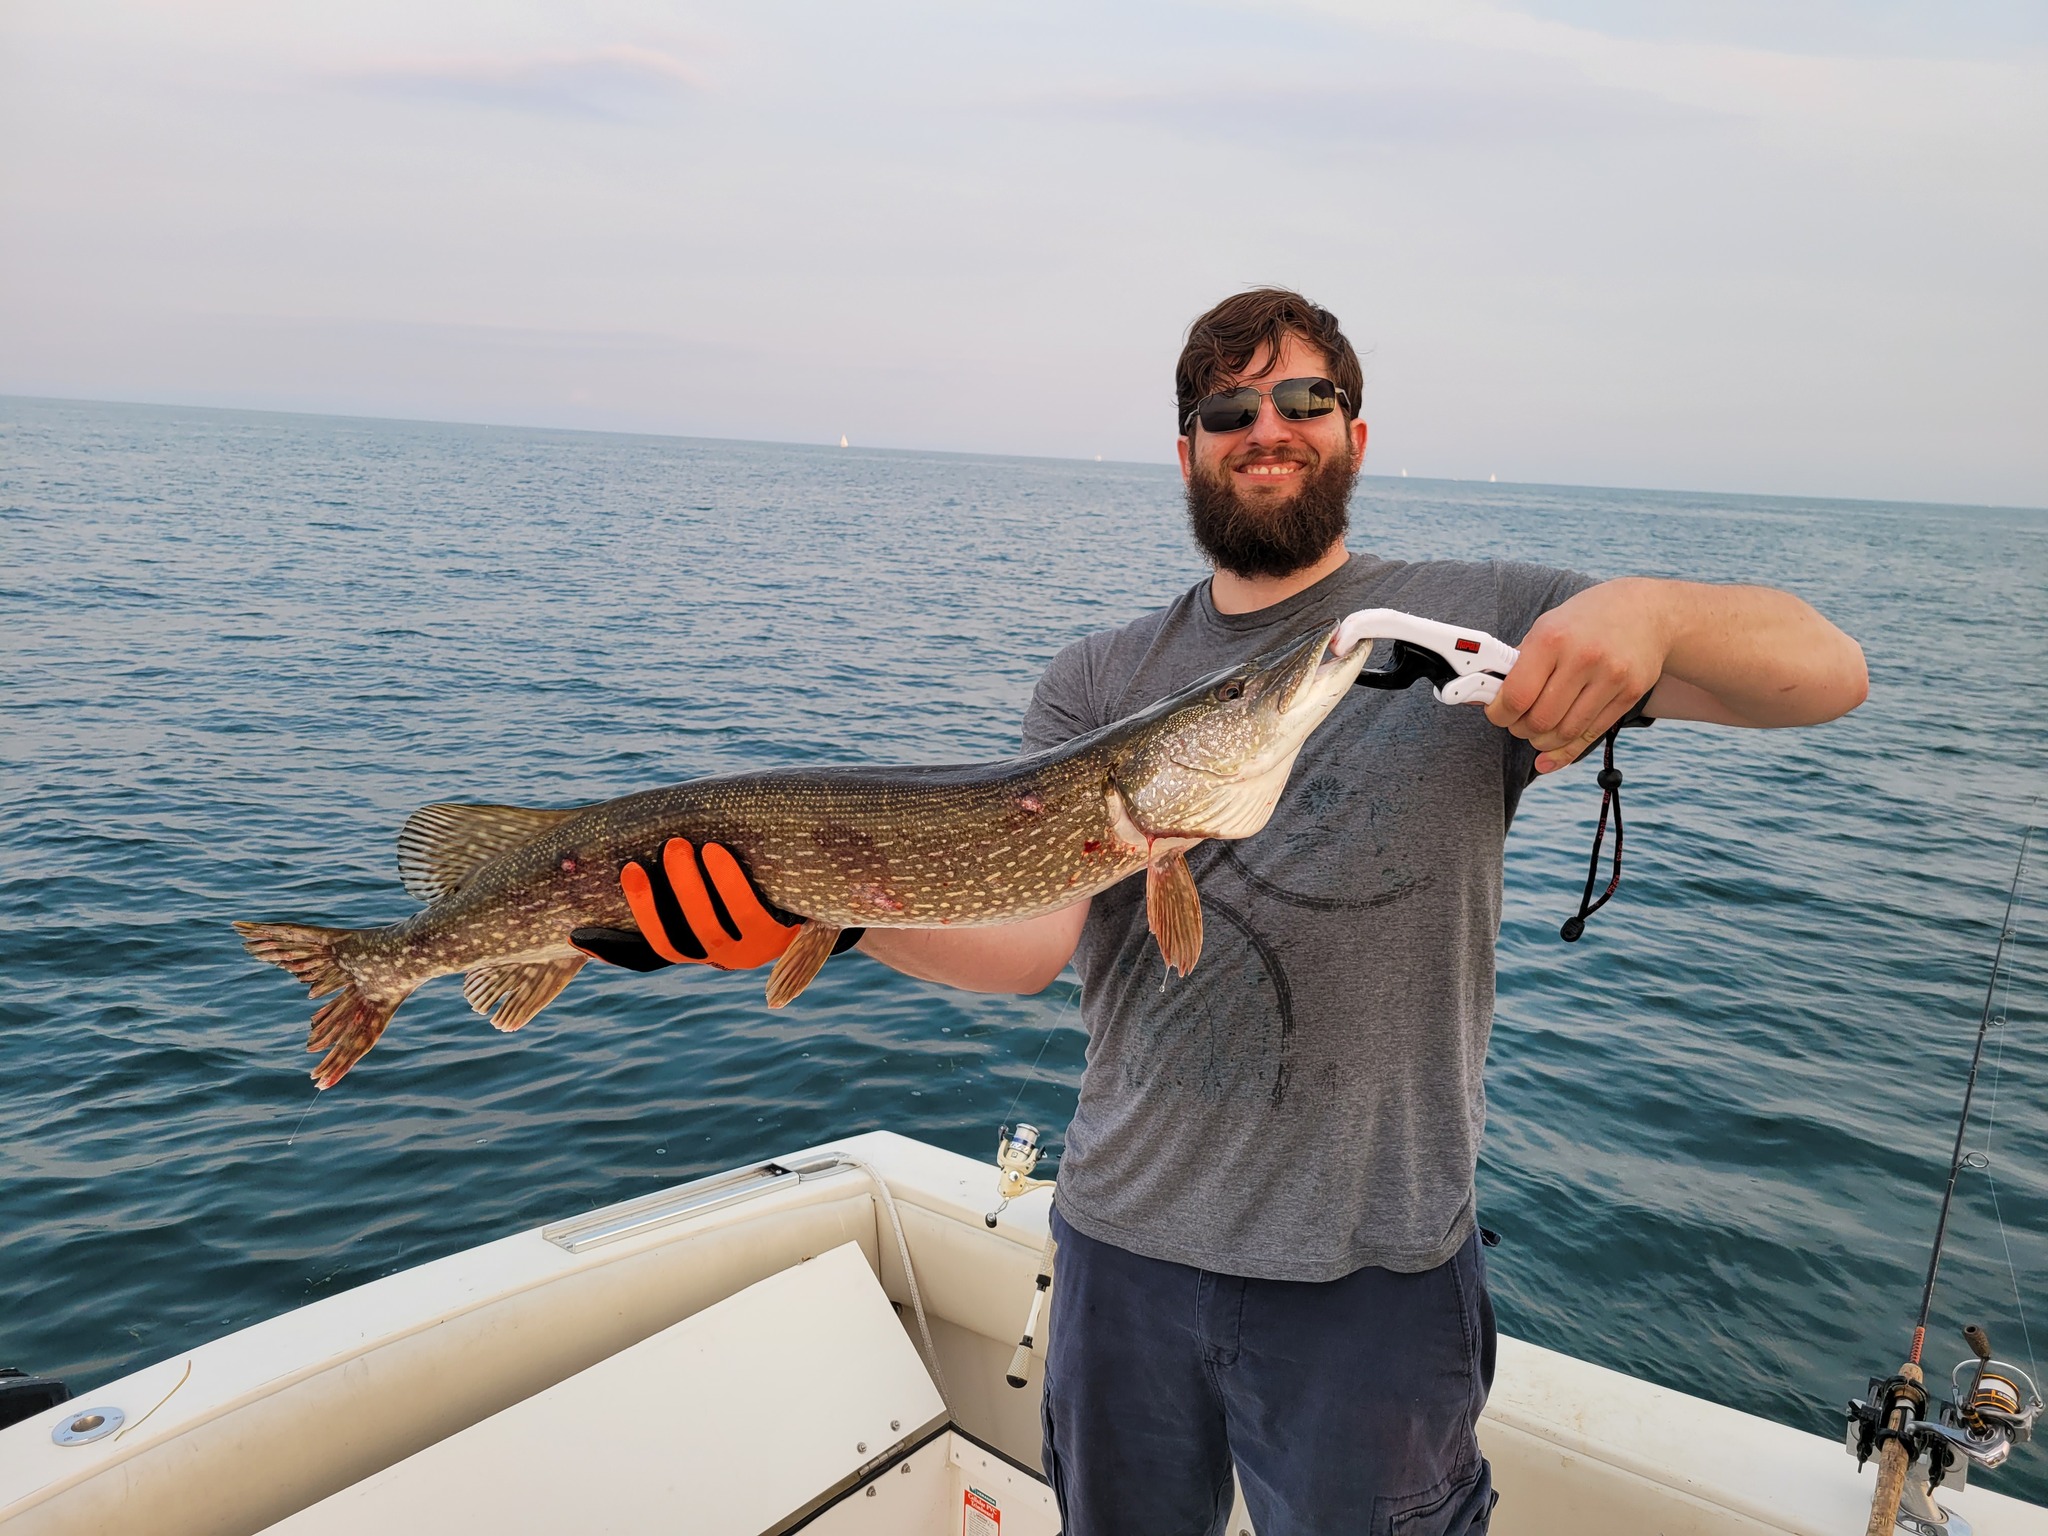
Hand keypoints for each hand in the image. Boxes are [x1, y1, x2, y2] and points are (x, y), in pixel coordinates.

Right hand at [571, 838, 860, 971]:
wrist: (829, 882)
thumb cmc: (755, 871)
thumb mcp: (713, 875)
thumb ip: (673, 874)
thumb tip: (594, 856)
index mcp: (695, 946)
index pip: (644, 958)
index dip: (610, 952)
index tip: (575, 933)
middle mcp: (720, 955)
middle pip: (676, 943)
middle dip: (654, 904)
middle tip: (642, 860)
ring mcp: (753, 949)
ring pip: (712, 930)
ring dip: (692, 890)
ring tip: (680, 846)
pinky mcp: (785, 932)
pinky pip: (753, 913)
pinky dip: (731, 882)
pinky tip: (718, 850)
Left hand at [1486, 581, 1665, 772]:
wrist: (1646, 611)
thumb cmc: (1585, 621)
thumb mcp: (1546, 627)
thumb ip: (1519, 663)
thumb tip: (1483, 695)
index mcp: (1552, 638)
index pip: (1517, 695)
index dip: (1499, 713)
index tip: (1496, 713)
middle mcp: (1583, 658)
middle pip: (1540, 720)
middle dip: (1520, 729)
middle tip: (1517, 724)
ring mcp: (1610, 678)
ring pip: (1565, 732)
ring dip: (1541, 742)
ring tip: (1535, 733)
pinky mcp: (1629, 694)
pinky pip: (1591, 735)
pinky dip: (1565, 750)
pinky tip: (1549, 754)